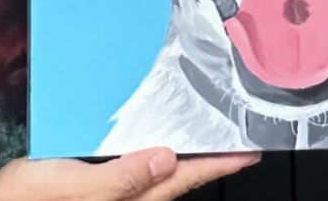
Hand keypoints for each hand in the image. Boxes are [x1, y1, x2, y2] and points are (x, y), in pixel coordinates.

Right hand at [0, 147, 260, 200]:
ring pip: (157, 174)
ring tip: (204, 132)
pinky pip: (133, 168)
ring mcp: (111, 195)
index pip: (183, 182)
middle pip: (176, 180)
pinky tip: (149, 136)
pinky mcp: (95, 186)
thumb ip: (123, 178)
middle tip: (236, 134)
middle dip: (206, 159)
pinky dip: (149, 153)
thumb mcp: (76, 189)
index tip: (251, 150)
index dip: (219, 165)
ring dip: (181, 155)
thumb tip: (169, 159)